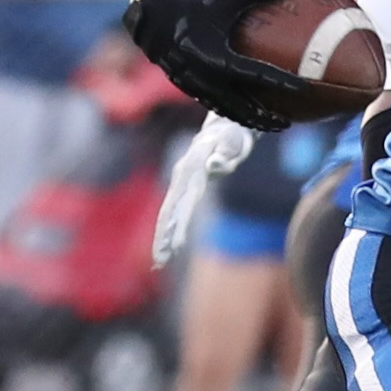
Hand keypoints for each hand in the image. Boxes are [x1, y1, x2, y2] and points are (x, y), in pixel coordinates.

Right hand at [123, 0, 301, 131]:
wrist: (152, 21)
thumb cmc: (193, 6)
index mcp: (219, 58)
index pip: (258, 74)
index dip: (281, 82)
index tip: (303, 88)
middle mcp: (208, 78)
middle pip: (244, 105)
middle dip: (266, 117)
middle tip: (287, 124)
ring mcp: (198, 87)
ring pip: (229, 111)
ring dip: (250, 120)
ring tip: (271, 126)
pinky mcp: (191, 89)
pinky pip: (216, 106)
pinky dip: (233, 113)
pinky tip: (247, 117)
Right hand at [152, 113, 257, 267]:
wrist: (222, 128)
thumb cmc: (231, 138)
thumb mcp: (232, 144)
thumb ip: (224, 155)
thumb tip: (215, 164)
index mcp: (193, 171)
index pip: (186, 203)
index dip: (180, 225)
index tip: (177, 245)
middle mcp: (181, 179)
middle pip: (169, 212)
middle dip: (164, 237)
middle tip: (160, 261)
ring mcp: (179, 184)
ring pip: (167, 214)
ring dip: (162, 238)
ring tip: (159, 262)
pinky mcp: (181, 189)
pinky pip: (171, 212)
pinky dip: (166, 230)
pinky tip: (165, 249)